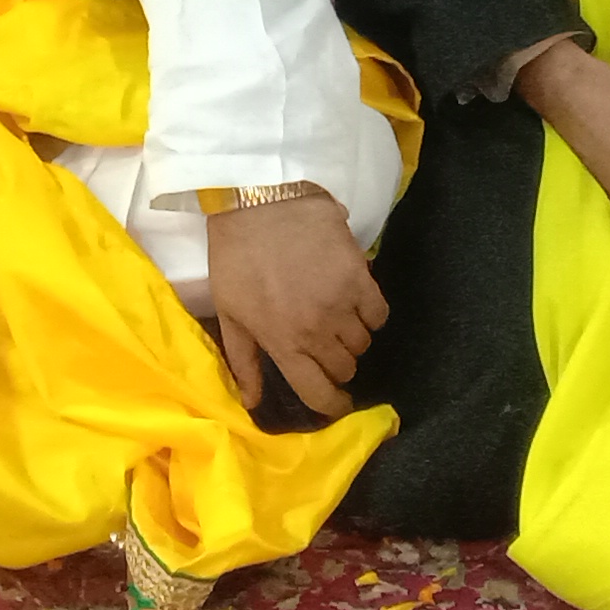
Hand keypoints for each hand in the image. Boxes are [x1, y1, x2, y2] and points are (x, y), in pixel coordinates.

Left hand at [202, 188, 386, 415]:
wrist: (259, 203)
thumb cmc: (237, 258)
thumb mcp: (230, 313)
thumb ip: (244, 361)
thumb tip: (252, 403)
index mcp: (282, 343)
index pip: (318, 392)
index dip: (332, 406)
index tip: (338, 404)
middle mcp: (316, 331)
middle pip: (344, 368)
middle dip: (335, 364)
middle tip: (324, 346)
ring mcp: (341, 304)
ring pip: (362, 343)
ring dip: (351, 339)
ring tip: (336, 319)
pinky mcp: (360, 277)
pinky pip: (379, 314)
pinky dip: (371, 314)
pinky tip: (355, 302)